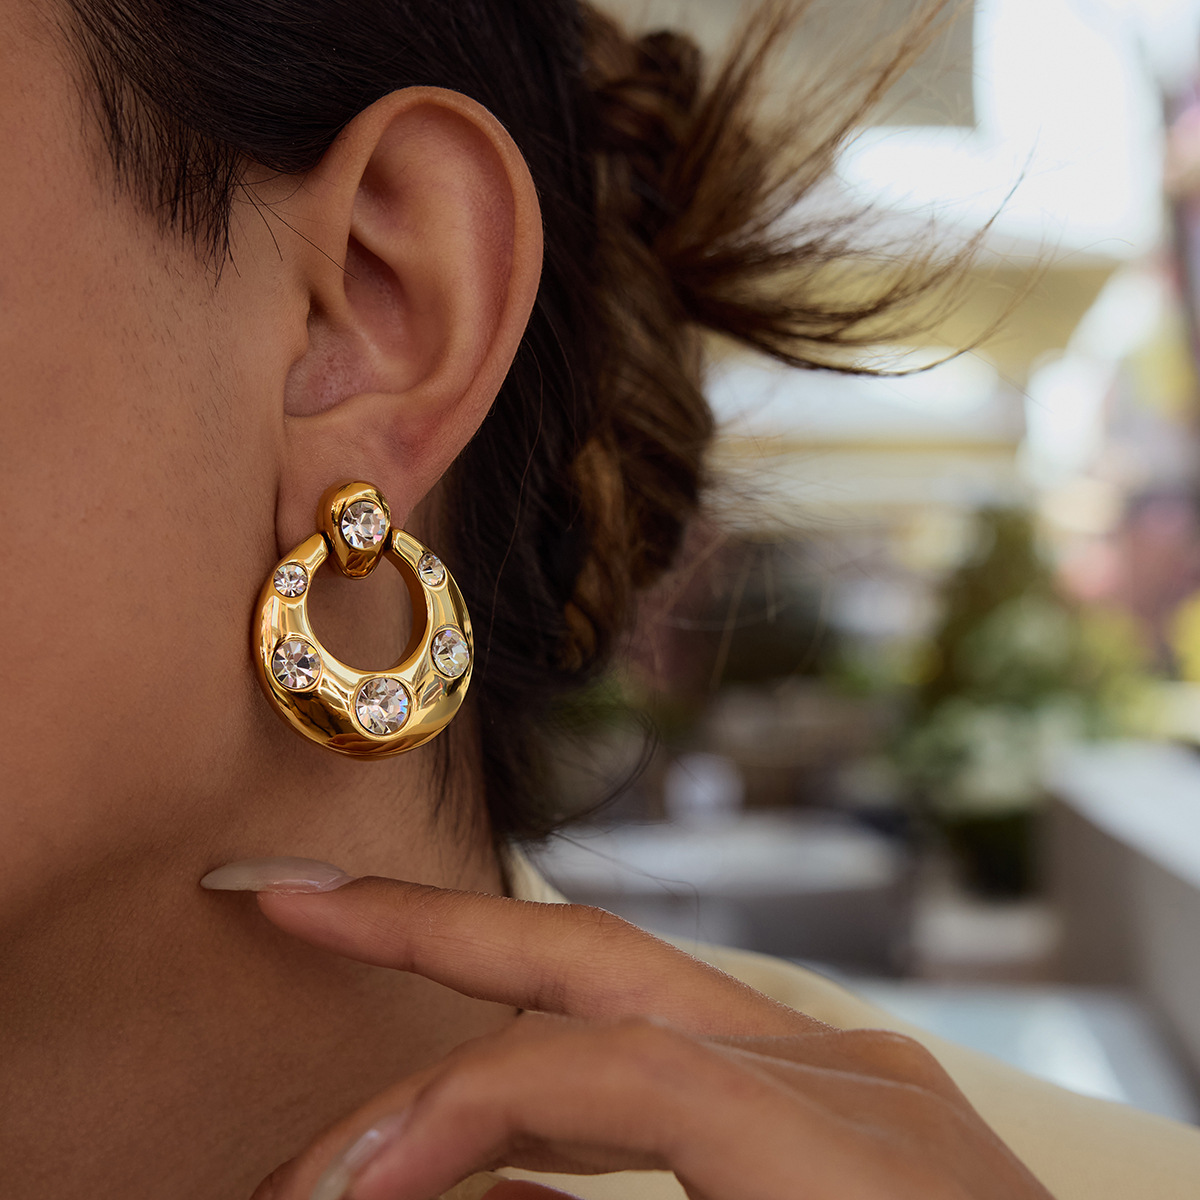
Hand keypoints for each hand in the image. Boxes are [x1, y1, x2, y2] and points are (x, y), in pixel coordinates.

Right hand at [248, 875, 1053, 1199]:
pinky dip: (561, 1065)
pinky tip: (485, 1103)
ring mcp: (850, 1078)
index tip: (324, 1191)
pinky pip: (674, 1052)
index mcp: (844, 1153)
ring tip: (363, 966)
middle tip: (291, 897)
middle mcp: (845, 1078)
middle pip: (598, 959)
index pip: (603, 1072)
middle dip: (427, 925)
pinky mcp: (844, 1103)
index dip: (444, 1112)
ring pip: (630, 986)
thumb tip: (437, 1192)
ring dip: (483, 983)